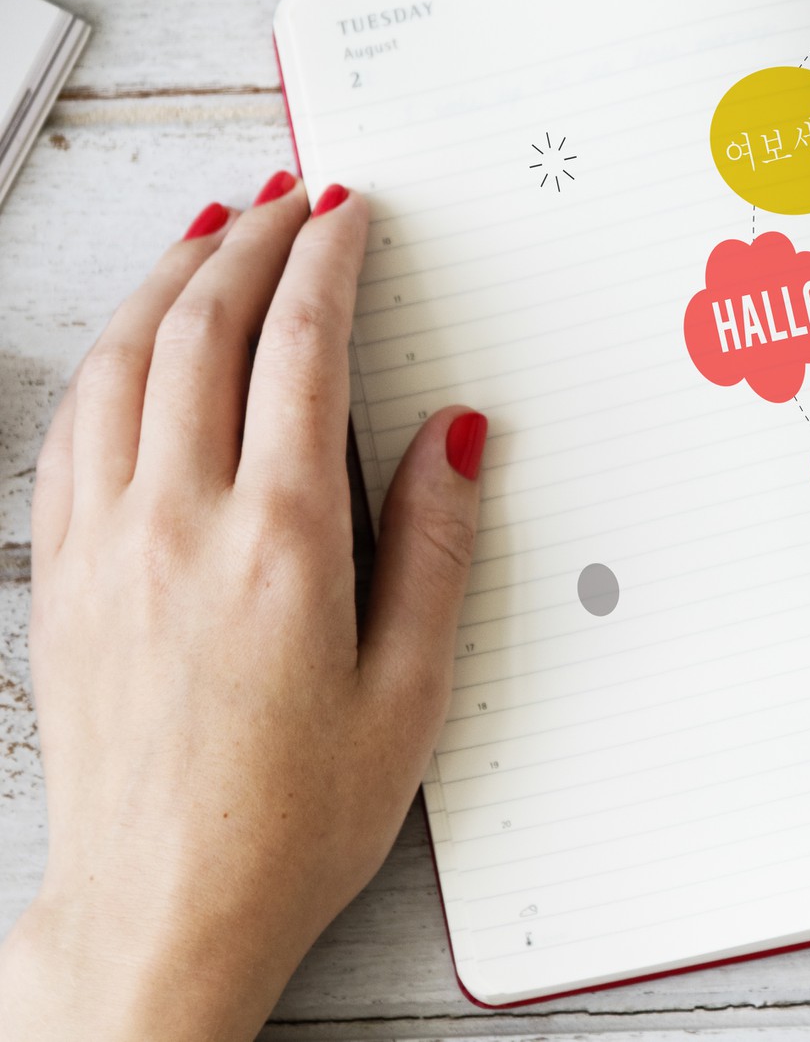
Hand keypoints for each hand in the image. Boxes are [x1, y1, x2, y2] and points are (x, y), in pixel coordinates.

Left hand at [0, 177, 484, 1041]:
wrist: (161, 908)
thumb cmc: (289, 819)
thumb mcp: (409, 691)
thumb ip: (435, 545)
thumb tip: (452, 433)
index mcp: (281, 544)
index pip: (301, 350)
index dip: (327, 261)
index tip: (349, 214)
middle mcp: (178, 524)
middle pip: (202, 329)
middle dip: (251, 241)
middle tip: (290, 196)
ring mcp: (104, 545)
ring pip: (121, 361)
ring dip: (170, 278)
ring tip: (211, 230)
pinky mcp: (62, 577)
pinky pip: (70, 425)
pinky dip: (107, 355)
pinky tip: (129, 340)